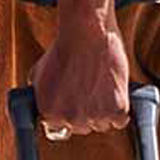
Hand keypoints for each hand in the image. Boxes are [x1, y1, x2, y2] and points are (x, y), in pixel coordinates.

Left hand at [32, 10, 129, 136]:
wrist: (86, 32)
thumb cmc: (64, 49)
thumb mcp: (39, 75)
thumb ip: (40, 97)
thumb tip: (37, 111)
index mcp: (48, 113)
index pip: (63, 127)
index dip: (71, 109)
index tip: (75, 96)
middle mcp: (70, 118)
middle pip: (84, 127)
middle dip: (88, 110)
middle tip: (90, 86)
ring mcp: (93, 116)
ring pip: (103, 124)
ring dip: (105, 109)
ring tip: (101, 84)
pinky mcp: (116, 110)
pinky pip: (120, 120)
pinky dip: (121, 107)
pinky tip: (113, 88)